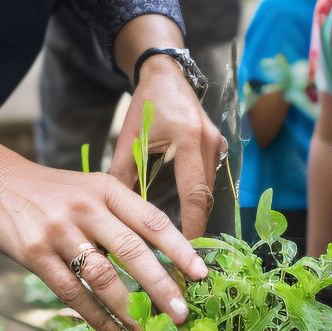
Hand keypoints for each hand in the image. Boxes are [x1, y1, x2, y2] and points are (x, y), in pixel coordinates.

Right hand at [0, 157, 207, 330]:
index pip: (152, 221)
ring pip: (103, 277)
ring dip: (129, 309)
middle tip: (181, 314)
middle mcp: (87, 209)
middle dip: (161, 287)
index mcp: (107, 190)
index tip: (200, 275)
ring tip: (147, 330)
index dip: (179, 249)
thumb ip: (121, 215)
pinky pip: (72, 292)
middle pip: (133, 252)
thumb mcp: (91, 189)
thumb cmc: (53, 192)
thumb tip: (162, 260)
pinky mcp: (36, 255)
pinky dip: (95, 317)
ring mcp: (60, 232)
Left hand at [110, 56, 225, 237]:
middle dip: (196, 225)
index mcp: (189, 140)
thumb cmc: (145, 104)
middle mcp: (209, 143)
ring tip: (182, 242)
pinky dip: (198, 198)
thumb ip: (122, 174)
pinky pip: (210, 179)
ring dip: (197, 214)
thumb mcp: (129, 138)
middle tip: (182, 255)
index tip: (183, 251)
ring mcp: (218, 144)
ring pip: (210, 190)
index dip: (191, 225)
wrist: (166, 75)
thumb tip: (113, 213)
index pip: (194, 194)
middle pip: (206, 196)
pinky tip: (185, 215)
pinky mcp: (218, 145)